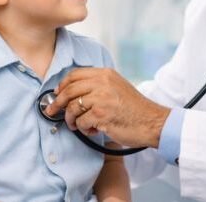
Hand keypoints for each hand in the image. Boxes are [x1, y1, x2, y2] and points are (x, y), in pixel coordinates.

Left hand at [45, 68, 170, 148]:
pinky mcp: (101, 115)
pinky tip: (91, 130)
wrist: (152, 122)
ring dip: (70, 119)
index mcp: (105, 74)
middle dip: (57, 102)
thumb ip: (97, 85)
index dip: (62, 85)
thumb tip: (69, 91)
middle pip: (69, 90)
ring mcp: (101, 98)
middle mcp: (102, 82)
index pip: (74, 75)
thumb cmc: (134, 108)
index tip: (56, 93)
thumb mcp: (116, 87)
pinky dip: (83, 128)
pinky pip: (81, 122)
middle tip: (52, 111)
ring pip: (72, 107)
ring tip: (76, 125)